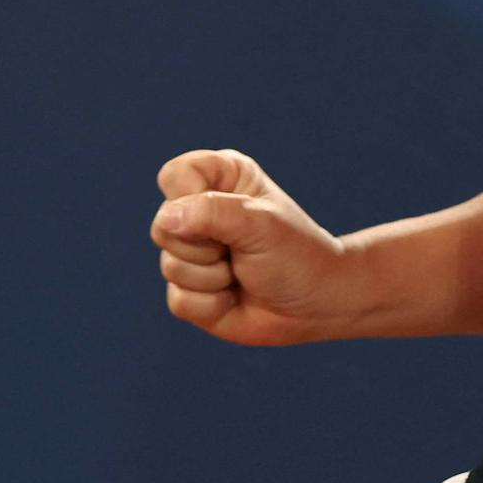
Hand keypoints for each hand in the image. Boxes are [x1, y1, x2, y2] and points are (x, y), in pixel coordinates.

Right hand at [151, 149, 354, 344]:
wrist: (319, 304)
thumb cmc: (297, 254)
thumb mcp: (260, 224)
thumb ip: (212, 213)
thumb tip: (167, 219)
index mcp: (218, 178)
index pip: (175, 177)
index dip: (191, 199)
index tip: (232, 212)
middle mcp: (199, 212)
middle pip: (164, 227)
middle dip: (207, 248)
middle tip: (241, 250)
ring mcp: (191, 253)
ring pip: (170, 267)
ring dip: (214, 279)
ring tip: (242, 273)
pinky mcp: (189, 290)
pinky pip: (178, 300)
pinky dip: (212, 305)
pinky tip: (235, 297)